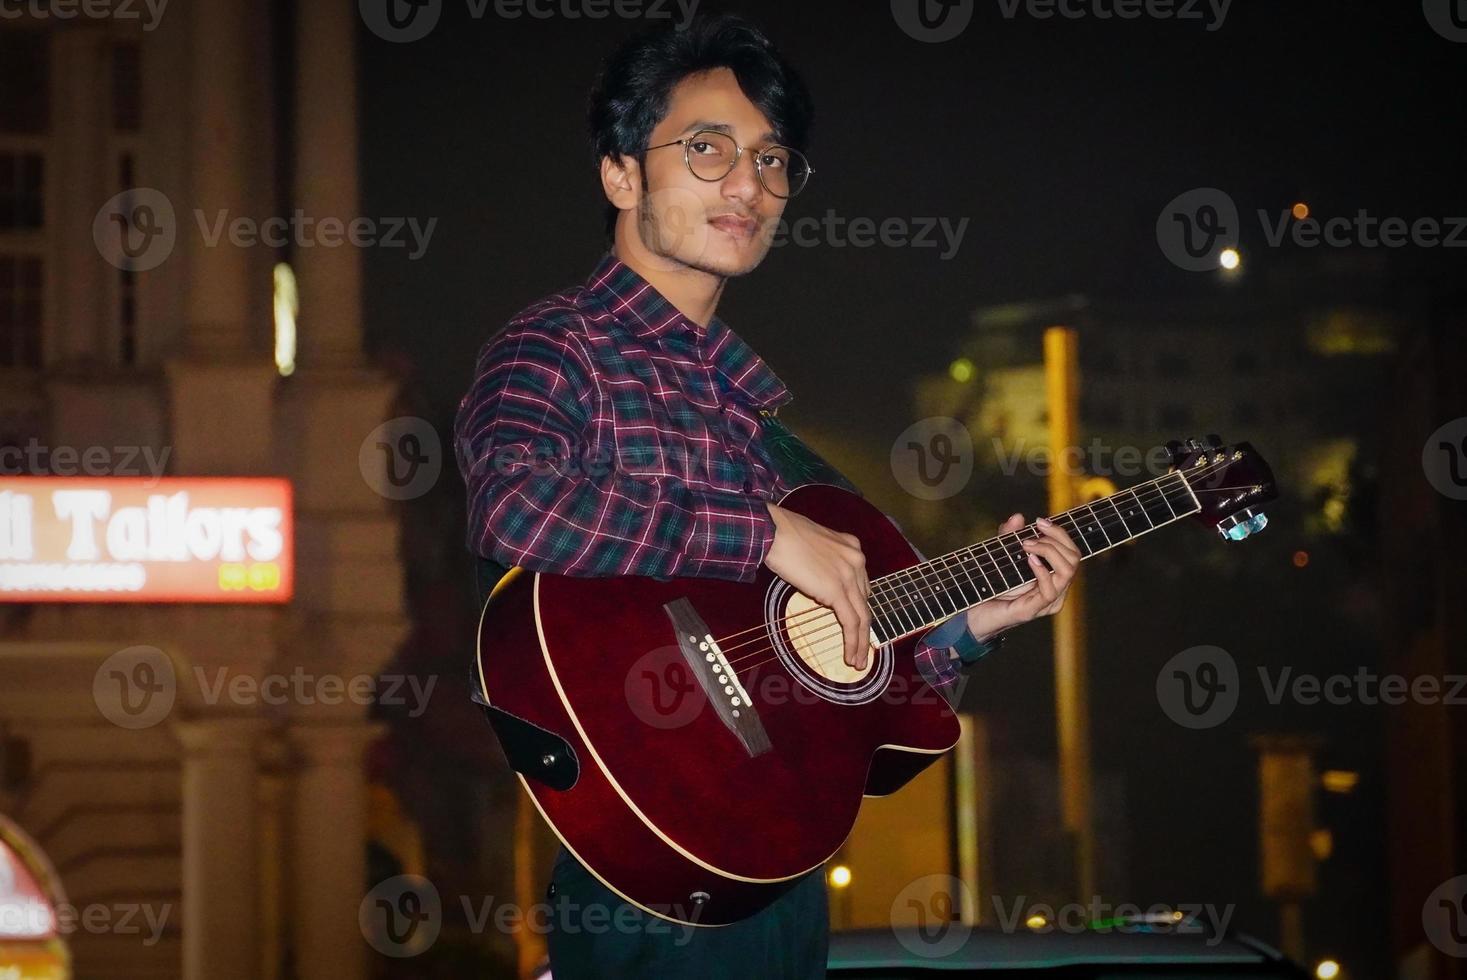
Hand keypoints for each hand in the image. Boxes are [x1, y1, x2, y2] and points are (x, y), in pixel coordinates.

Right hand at [762, 503, 872, 669]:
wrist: (774, 531)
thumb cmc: (783, 533)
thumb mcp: (813, 544)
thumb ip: (823, 560)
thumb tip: (817, 577)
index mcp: (851, 547)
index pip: (861, 583)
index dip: (858, 606)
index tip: (855, 622)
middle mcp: (856, 560)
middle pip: (864, 601)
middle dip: (863, 627)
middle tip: (860, 647)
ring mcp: (849, 575)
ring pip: (862, 616)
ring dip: (861, 642)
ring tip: (857, 661)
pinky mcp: (837, 591)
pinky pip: (850, 622)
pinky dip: (853, 642)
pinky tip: (850, 657)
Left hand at [965, 513, 1080, 639]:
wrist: (973, 614)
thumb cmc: (990, 586)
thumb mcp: (1001, 555)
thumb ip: (1008, 536)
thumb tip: (1019, 517)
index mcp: (1054, 576)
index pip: (1071, 551)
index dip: (1060, 533)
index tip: (1039, 521)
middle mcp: (1056, 589)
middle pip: (1074, 558)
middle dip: (1055, 539)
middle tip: (1030, 535)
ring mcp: (1047, 602)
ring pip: (1067, 572)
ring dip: (1048, 551)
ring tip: (1027, 544)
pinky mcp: (1033, 610)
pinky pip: (1049, 590)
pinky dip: (1041, 571)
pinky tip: (1029, 559)